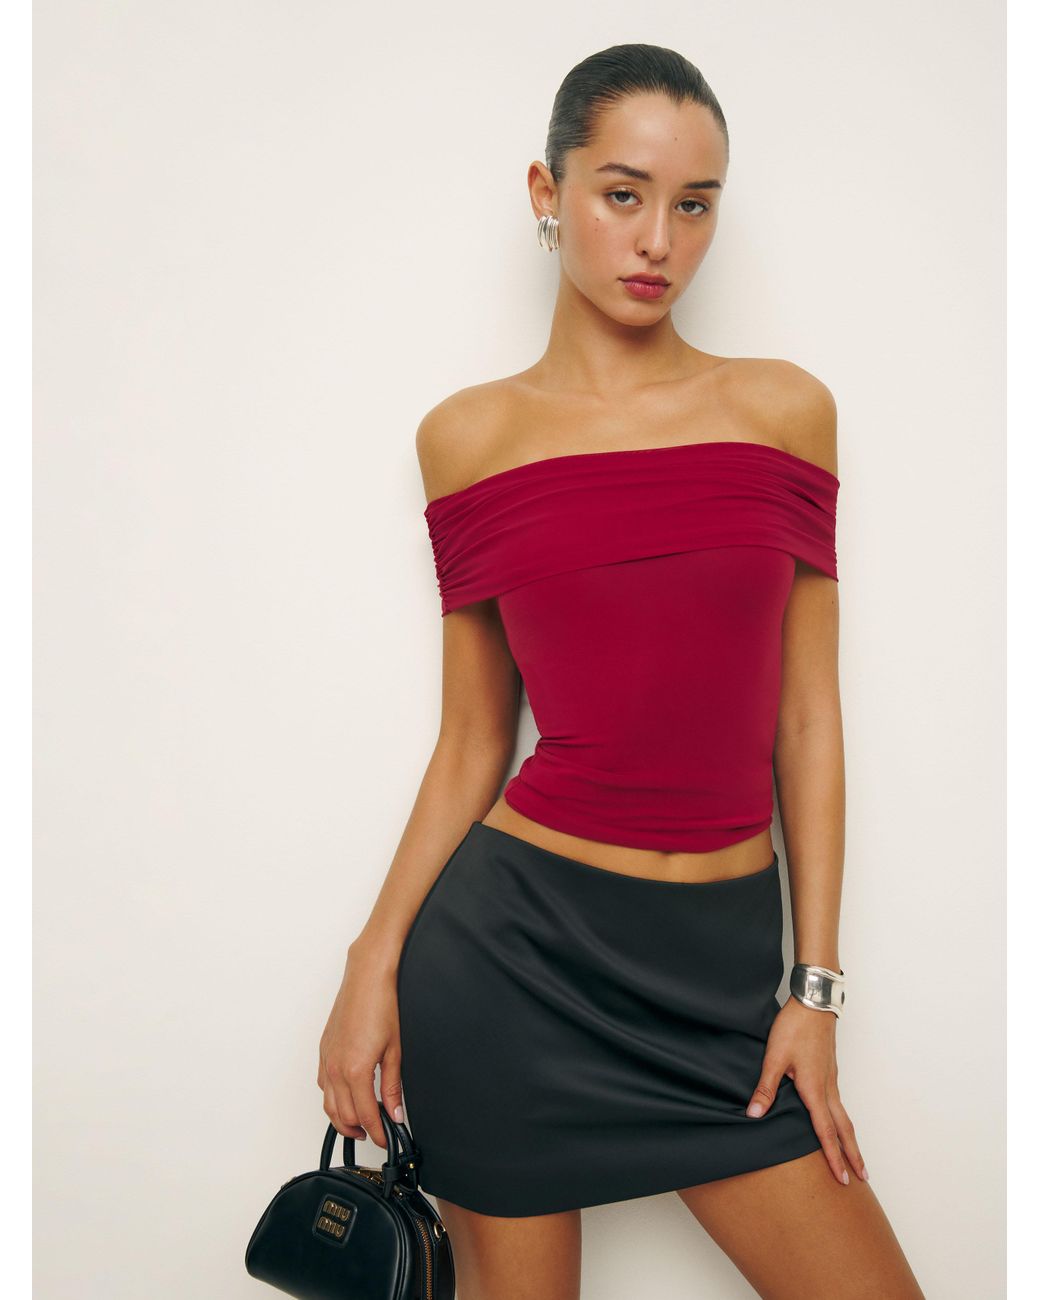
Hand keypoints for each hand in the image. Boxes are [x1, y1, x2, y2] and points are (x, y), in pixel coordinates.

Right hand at [317, 941, 404, 1150]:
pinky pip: (323, 1084)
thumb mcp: (395, 1049)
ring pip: (329, 1104)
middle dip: (360, 1130)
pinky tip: (345, 1097)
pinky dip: (333, 1099)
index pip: (366, 1115)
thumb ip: (393, 1086)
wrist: (367, 977)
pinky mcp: (324, 1050)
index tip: (387, 1140)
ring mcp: (327, 1059)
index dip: (378, 1132)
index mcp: (356, 1070)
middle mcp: (336, 1068)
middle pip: (344, 1115)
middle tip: (378, 1134)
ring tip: (361, 1124)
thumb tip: (396, 1111)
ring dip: (343, 1119)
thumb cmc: (382, 1005)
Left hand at [745, 997, 868, 1185]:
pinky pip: (839, 1102)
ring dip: (850, 1138)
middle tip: (863, 1177)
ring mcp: (831, 1078)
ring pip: (844, 1115)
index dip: (833, 1157)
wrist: (813, 1003)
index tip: (843, 1179)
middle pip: (844, 1128)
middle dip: (852, 1154)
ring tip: (854, 1156)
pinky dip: (843, 1120)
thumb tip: (754, 1114)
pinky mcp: (830, 1069)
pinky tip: (837, 1121)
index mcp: (815, 1089)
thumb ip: (766, 1088)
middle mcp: (828, 1088)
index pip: (826, 1132)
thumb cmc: (795, 1028)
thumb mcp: (774, 1058)